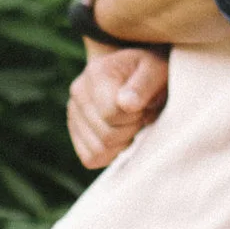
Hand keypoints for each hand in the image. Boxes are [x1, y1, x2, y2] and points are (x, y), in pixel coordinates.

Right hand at [68, 44, 169, 169]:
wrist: (136, 72)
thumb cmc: (150, 72)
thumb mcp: (155, 70)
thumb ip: (143, 85)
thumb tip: (126, 104)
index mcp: (97, 73)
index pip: (112, 115)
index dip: (135, 117)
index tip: (143, 106)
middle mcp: (78, 91)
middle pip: (106, 136)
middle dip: (131, 130)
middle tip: (139, 116)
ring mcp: (73, 112)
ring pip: (98, 151)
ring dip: (121, 143)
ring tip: (129, 123)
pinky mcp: (74, 130)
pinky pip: (91, 158)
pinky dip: (110, 153)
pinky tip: (120, 135)